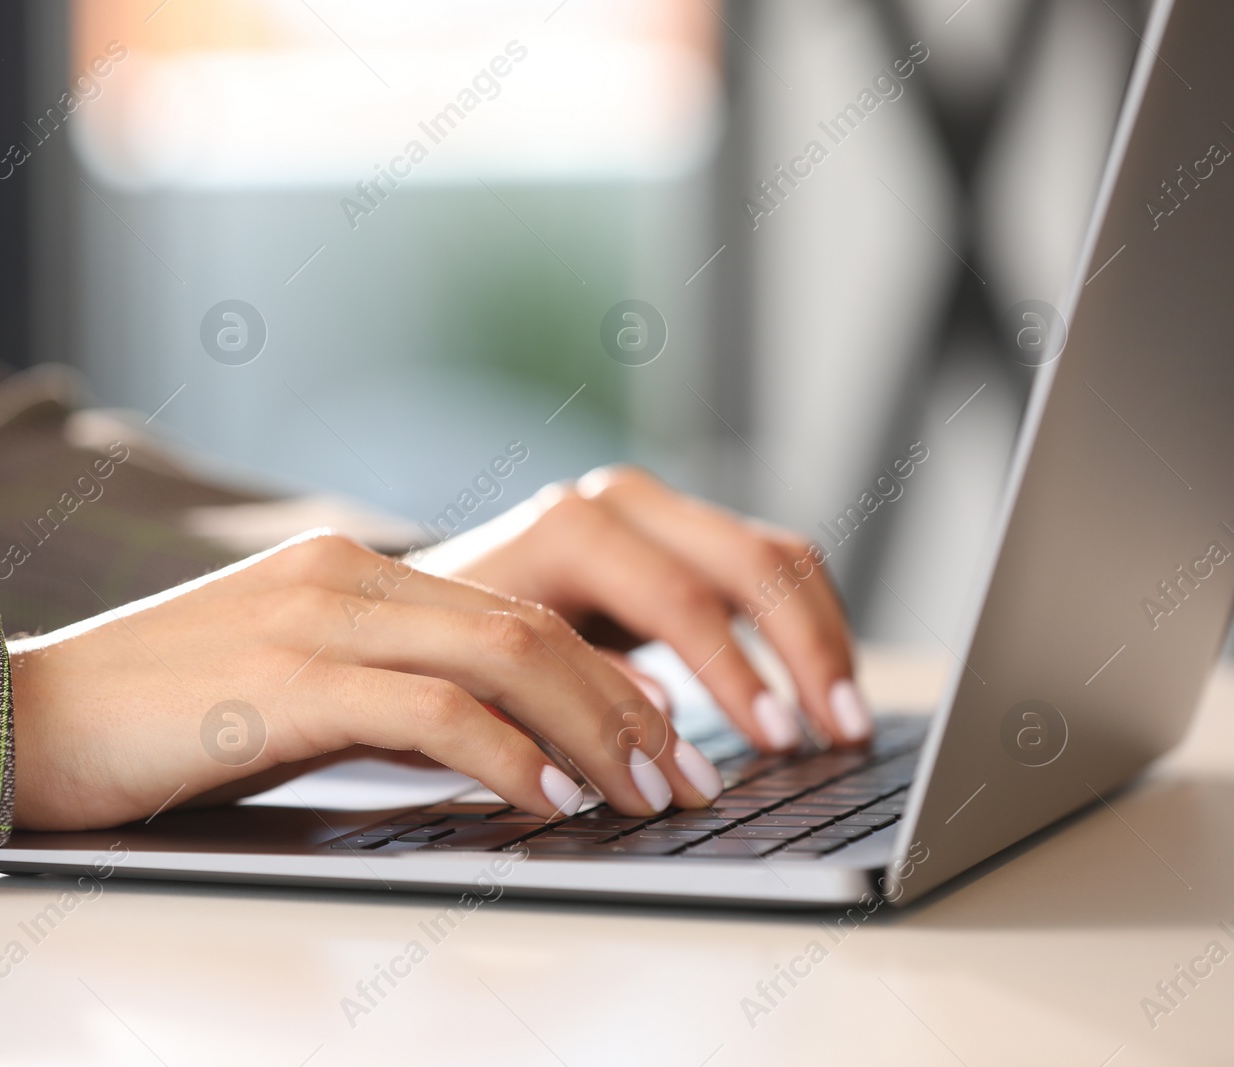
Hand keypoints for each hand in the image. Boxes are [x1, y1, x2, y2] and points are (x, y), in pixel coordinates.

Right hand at [8, 532, 722, 830]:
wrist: (22, 715)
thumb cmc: (157, 718)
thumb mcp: (289, 687)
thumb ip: (383, 694)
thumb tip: (492, 746)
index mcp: (352, 569)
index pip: (517, 611)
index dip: (609, 676)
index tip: (664, 739)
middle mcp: (347, 575)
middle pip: (534, 627)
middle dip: (630, 707)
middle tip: (688, 776)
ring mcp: (317, 619)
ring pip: (505, 656)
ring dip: (596, 732)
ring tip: (648, 795)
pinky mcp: (284, 680)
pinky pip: (433, 710)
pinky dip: (510, 756)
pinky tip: (548, 801)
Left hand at [411, 466, 866, 750]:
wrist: (421, 604)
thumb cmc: (449, 649)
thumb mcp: (494, 679)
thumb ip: (575, 696)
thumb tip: (662, 732)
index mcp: (572, 529)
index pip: (682, 599)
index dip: (735, 675)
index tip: (774, 742)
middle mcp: (622, 504)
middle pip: (751, 561)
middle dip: (806, 651)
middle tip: (838, 735)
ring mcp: (655, 512)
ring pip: (775, 557)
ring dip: (820, 639)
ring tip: (845, 724)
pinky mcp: (678, 537)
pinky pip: (767, 568)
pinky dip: (803, 627)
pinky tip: (819, 691)